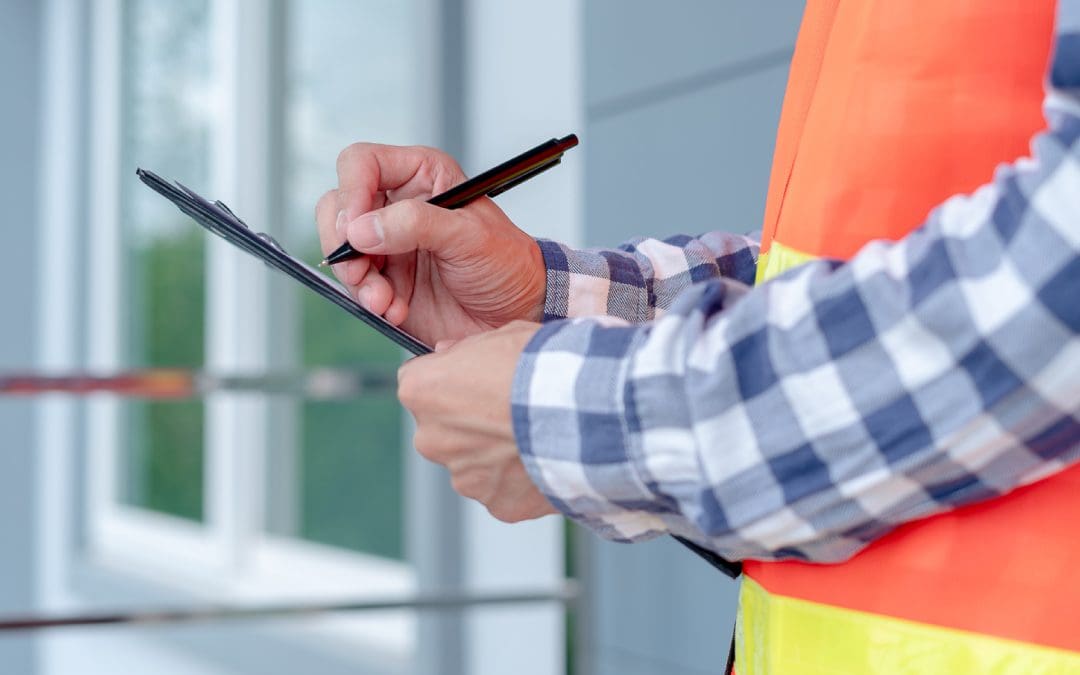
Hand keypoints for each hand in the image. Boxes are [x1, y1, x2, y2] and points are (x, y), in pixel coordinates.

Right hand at [315, 143, 546, 345]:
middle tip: (360, 270)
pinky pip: (356, 285)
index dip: (352, 191)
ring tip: (384, 300)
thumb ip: (415, 225)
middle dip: (343, 242)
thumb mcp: (469, 236)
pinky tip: (396, 310)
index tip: (357, 229)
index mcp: (422, 176)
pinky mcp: (387, 280)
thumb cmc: (507, 263)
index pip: (362, 164)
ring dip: (357, 279)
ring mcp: (389, 244)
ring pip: (341, 250)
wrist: (517, 312)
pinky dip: (369, 300)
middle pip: (339, 207)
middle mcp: (399, 205)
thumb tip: (362, 228)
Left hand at [397, 321, 557, 522]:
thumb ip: (466, 349)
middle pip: (442, 430)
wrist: (583, 410)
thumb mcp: (502, 335)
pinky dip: (519, 479)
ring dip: (494, 453)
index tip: (472, 380)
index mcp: (422, 391)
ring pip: (472, 463)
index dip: (448, 380)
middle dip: (468, 422)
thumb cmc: (542, 367)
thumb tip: (448, 354)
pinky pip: (503, 490)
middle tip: (508, 410)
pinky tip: (544, 458)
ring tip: (533, 435)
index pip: (417, 384)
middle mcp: (431, 439)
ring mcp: (463, 477)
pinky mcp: (497, 503)